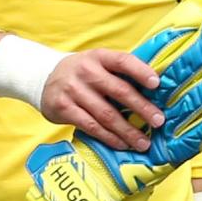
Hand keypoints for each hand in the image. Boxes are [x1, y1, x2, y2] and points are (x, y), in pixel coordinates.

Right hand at [41, 47, 164, 151]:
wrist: (42, 77)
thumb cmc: (81, 72)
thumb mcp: (97, 62)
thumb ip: (119, 72)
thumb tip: (154, 91)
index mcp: (99, 56)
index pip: (123, 61)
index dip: (140, 71)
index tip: (156, 84)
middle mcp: (86, 71)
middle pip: (119, 91)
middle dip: (142, 108)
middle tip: (159, 122)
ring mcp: (73, 90)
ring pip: (106, 114)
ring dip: (128, 131)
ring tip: (143, 142)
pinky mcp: (64, 108)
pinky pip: (91, 126)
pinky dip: (109, 137)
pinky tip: (122, 144)